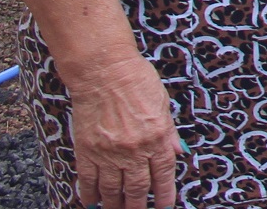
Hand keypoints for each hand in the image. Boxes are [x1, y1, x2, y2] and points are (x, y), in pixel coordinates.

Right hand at [69, 52, 177, 208]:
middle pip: (138, 189)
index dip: (165, 195)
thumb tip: (179, 152)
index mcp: (157, 138)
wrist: (104, 71)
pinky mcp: (87, 151)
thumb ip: (169, 132)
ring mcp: (109, 153)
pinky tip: (91, 202)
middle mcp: (135, 150)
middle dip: (139, 207)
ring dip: (115, 205)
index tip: (165, 207)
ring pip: (113, 190)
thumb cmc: (136, 81)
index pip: (164, 175)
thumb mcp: (163, 104)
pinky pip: (88, 180)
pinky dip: (89, 194)